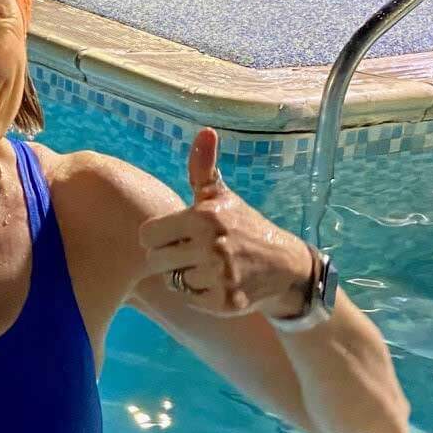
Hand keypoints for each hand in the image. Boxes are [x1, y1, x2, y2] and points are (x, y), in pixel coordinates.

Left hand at [138, 129, 314, 318]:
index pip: (147, 235)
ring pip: (173, 281)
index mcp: (203, 217)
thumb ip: (203, 168)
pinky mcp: (226, 301)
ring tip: (211, 267)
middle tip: (195, 253)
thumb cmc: (244, 226)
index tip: (177, 235)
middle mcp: (211, 246)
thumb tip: (205, 131)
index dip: (159, 237)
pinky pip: (191, 300)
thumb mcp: (221, 196)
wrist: (285, 266)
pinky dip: (202, 295)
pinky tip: (220, 283)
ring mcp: (220, 275)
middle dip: (170, 258)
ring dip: (187, 277)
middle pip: (155, 261)